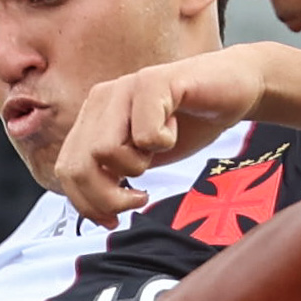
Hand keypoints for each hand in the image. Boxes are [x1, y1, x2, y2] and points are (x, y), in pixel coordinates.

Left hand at [48, 51, 262, 221]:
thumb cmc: (189, 124)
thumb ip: (112, 174)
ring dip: (135, 167)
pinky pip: (145, 133)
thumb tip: (93, 212)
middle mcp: (102, 99)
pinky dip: (163, 143)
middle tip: (139, 198)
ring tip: (156, 153)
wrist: (234, 87)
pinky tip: (173, 129)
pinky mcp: (154, 81)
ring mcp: (125, 87)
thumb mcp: (142, 157)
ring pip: (103, 151)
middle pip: (78, 166)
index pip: (66, 170)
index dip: (86, 204)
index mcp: (93, 117)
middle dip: (106, 198)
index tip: (113, 219)